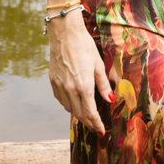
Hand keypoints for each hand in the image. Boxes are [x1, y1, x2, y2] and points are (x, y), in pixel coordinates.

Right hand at [48, 11, 112, 135]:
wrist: (65, 33)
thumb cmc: (84, 46)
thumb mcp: (98, 64)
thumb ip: (103, 84)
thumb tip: (110, 99)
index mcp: (83, 86)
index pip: (90, 112)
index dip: (96, 124)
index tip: (101, 130)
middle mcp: (70, 89)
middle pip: (79, 114)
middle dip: (88, 122)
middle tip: (95, 126)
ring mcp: (59, 86)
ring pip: (69, 108)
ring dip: (78, 114)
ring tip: (86, 115)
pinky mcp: (53, 81)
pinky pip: (61, 99)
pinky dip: (68, 104)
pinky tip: (73, 102)